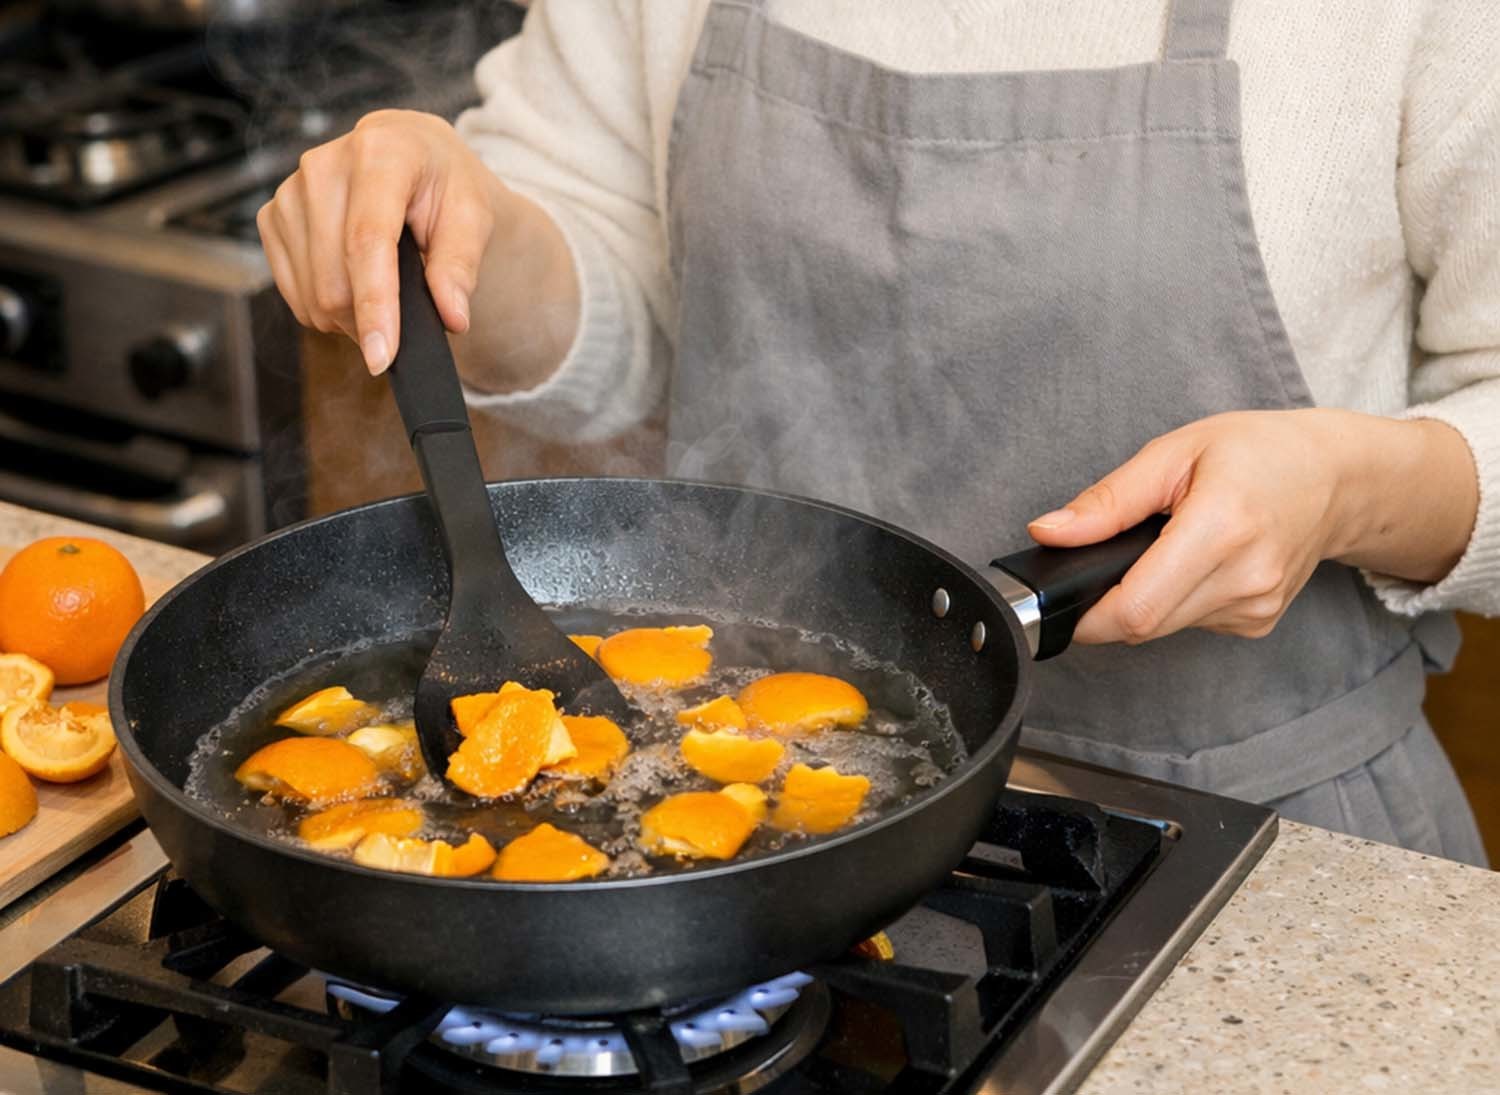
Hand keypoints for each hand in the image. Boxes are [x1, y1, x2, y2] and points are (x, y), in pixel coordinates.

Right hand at [257, 110, 540, 375]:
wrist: (410, 153)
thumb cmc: (443, 184)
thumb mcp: (472, 215)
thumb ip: (460, 265)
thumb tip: (452, 316)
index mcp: (380, 153)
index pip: (367, 242)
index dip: (374, 305)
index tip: (382, 357)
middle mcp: (324, 166)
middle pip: (334, 280)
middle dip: (370, 320)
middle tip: (404, 321)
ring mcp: (291, 191)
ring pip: (312, 294)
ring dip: (349, 317)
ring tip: (383, 296)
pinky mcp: (272, 216)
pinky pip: (294, 292)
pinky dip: (325, 307)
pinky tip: (354, 286)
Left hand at [1026, 409, 1477, 644]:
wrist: (1336, 477)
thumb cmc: (1257, 452)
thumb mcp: (1174, 453)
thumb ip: (1107, 501)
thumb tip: (1048, 532)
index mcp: (1221, 529)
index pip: (1136, 609)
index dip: (1088, 615)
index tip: (1064, 595)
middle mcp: (1245, 577)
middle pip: (1144, 626)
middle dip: (1108, 603)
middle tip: (1109, 557)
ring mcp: (1257, 606)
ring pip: (1164, 628)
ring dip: (1144, 599)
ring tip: (1163, 548)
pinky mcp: (1259, 621)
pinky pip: (1191, 624)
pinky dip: (1175, 601)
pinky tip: (1194, 563)